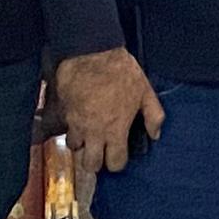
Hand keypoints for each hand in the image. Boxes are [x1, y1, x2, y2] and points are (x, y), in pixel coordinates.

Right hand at [55, 48, 167, 179]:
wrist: (91, 53)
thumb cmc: (120, 71)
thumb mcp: (145, 91)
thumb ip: (153, 115)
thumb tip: (155, 134)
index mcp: (115, 130)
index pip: (115, 163)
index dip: (118, 162)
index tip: (119, 154)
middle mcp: (94, 132)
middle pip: (90, 165)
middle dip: (96, 162)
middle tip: (101, 151)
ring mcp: (76, 123)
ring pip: (74, 148)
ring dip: (82, 144)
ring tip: (89, 134)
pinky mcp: (64, 112)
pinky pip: (66, 128)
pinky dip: (72, 128)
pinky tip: (79, 120)